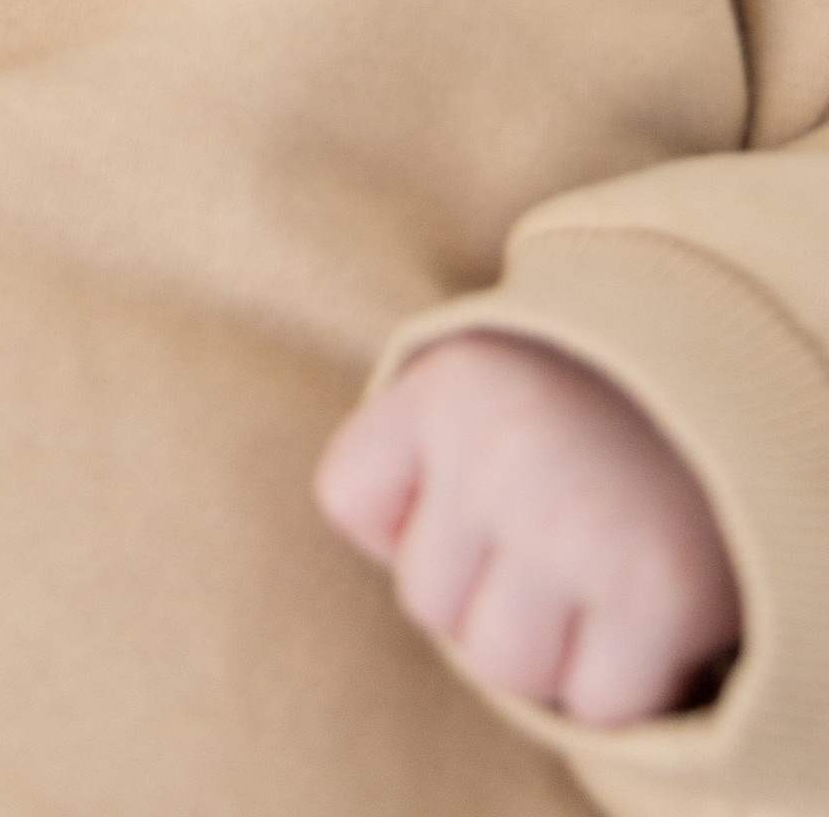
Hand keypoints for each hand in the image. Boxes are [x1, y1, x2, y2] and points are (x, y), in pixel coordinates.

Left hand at [314, 332, 740, 727]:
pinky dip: (619, 681)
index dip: (408, 512)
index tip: (472, 479)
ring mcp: (580, 524)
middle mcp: (506, 445)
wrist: (737, 408)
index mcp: (451, 381)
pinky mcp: (660, 598)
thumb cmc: (580, 416)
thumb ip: (408, 456)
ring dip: (547, 645)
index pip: (348, 499)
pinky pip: (593, 704)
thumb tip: (383, 552)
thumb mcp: (481, 390)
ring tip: (594, 573)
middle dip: (482, 587)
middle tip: (554, 530)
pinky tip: (643, 611)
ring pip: (500, 666)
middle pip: (426, 602)